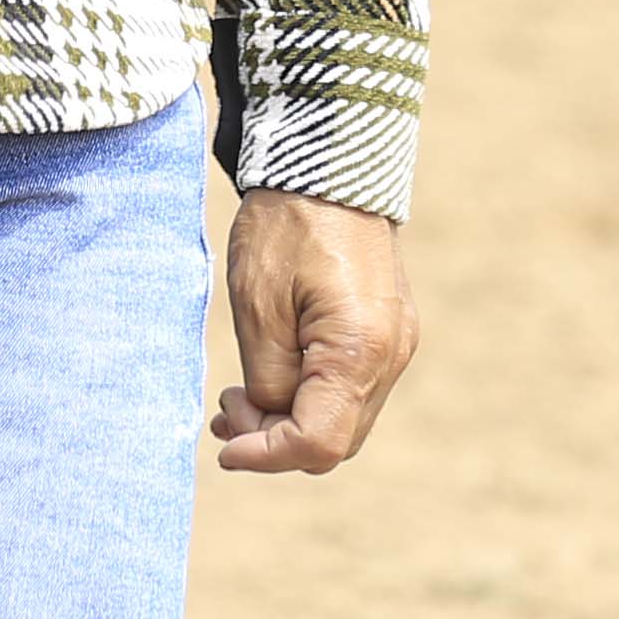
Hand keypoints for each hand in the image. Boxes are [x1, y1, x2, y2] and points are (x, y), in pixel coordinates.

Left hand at [211, 187, 414, 475]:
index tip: (223, 446)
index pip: (317, 442)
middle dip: (275, 440)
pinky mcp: (387, 333)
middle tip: (224, 412)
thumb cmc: (285, 227)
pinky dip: (310, 397)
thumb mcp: (257, 306)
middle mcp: (390, 356)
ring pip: (343, 419)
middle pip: (335, 441)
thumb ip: (266, 379)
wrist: (325, 164)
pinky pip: (350, 389)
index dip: (266, 455)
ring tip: (236, 400)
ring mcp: (395, 345)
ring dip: (290, 420)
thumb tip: (268, 424)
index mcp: (359, 350)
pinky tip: (270, 379)